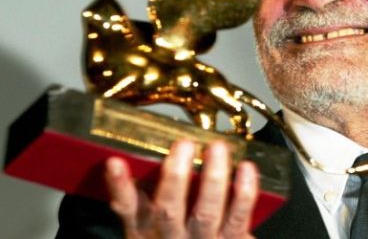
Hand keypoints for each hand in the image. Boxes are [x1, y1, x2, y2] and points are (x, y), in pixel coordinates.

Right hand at [104, 139, 257, 237]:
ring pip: (206, 213)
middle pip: (169, 211)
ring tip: (217, 148)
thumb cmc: (180, 236)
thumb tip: (142, 148)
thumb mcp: (152, 223)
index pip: (128, 208)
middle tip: (184, 144)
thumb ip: (148, 192)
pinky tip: (245, 167)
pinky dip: (244, 192)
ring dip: (213, 178)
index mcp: (146, 230)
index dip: (120, 186)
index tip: (115, 162)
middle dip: (176, 177)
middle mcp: (170, 237)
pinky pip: (238, 217)